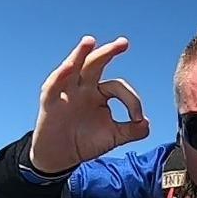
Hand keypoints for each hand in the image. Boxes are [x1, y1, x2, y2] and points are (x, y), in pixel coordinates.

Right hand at [30, 36, 149, 172]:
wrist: (59, 157)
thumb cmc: (84, 142)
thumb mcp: (113, 137)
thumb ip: (131, 131)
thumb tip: (146, 124)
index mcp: (100, 93)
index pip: (118, 87)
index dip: (131, 100)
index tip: (138, 118)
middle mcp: (83, 87)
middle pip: (95, 64)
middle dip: (108, 52)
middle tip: (124, 43)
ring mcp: (66, 92)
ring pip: (74, 68)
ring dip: (81, 53)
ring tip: (89, 41)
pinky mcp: (50, 101)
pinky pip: (54, 85)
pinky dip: (61, 75)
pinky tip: (69, 66)